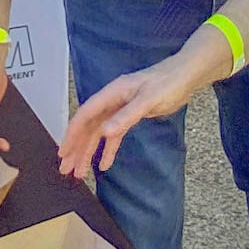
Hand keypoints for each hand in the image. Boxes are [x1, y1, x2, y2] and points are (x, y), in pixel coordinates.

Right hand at [58, 57, 197, 177]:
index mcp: (111, 94)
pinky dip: (108, 150)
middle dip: (76, 148)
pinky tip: (103, 165)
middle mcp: (111, 101)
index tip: (63, 152)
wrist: (186, 76)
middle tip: (66, 169)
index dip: (72, 134)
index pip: (85, 115)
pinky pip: (114, 136)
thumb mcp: (148, 100)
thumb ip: (126, 116)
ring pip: (98, 134)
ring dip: (88, 152)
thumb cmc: (168, 83)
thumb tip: (104, 133)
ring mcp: (119, 109)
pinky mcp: (130, 116)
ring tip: (79, 172)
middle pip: (88, 127)